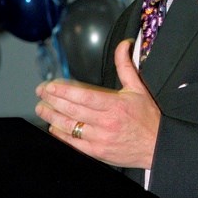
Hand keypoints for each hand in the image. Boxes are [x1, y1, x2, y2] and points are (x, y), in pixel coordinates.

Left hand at [35, 39, 160, 168]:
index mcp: (115, 105)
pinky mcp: (97, 152)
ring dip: (52, 117)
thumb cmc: (147, 117)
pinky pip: (74, 145)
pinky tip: (53, 128)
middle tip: (41, 92)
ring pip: (70, 127)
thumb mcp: (138, 88)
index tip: (50, 85)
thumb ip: (126, 65)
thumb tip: (124, 44)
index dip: (64, 91)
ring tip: (42, 108)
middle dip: (53, 100)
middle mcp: (105, 123)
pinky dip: (61, 136)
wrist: (157, 146)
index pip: (84, 96)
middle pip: (73, 110)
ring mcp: (100, 139)